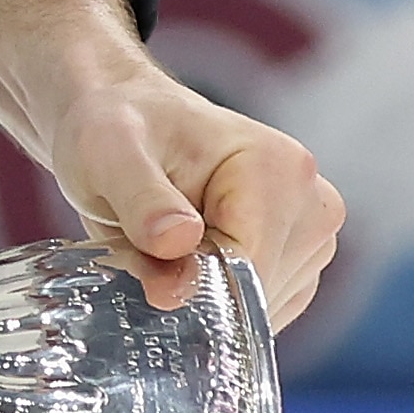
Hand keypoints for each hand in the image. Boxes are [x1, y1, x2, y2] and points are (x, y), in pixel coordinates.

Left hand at [0, 0, 344, 322]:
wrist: (103, 104)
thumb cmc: (99, 122)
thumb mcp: (102, 159)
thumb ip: (140, 206)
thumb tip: (180, 246)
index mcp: (279, 170)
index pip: (247, 277)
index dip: (186, 287)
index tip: (137, 261)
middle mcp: (315, 195)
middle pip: (255, 297)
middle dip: (188, 284)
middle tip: (134, 238)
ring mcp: (313, 223)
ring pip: (256, 308)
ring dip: (194, 289)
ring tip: (149, 235)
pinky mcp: (298, 244)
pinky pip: (256, 305)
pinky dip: (209, 293)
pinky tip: (175, 252)